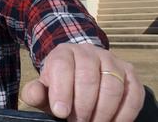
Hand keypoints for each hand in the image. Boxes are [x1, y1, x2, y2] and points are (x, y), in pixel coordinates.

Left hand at [21, 43, 143, 120]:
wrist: (79, 72)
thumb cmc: (60, 84)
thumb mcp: (44, 88)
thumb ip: (35, 92)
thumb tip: (33, 95)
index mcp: (64, 53)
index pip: (62, 67)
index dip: (62, 91)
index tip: (60, 112)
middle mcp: (89, 52)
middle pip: (88, 77)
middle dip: (83, 106)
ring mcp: (112, 61)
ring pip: (112, 86)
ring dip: (103, 111)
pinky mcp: (129, 73)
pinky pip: (133, 94)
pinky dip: (124, 113)